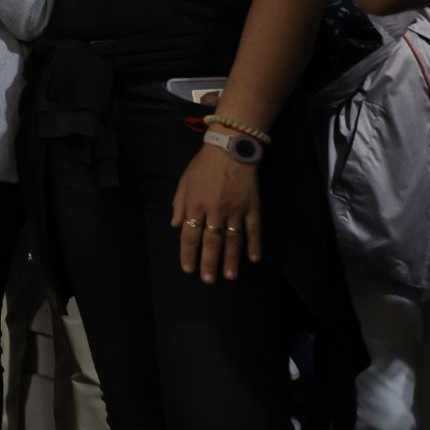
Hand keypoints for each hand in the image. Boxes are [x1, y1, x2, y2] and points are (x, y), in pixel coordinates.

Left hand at [171, 143, 261, 283]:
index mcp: (195, 204)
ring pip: (232, 240)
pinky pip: (254, 229)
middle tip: (208, 280)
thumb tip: (174, 225)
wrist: (230, 149)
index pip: (189, 234)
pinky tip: (254, 259)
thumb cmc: (203, 166)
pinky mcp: (252, 207)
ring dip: (231, 259)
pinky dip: (255, 244)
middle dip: (208, 262)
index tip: (188, 269)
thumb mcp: (184, 182)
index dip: (188, 253)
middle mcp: (214, 210)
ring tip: (229, 276)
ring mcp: (235, 210)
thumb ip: (178, 204)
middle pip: (210, 241)